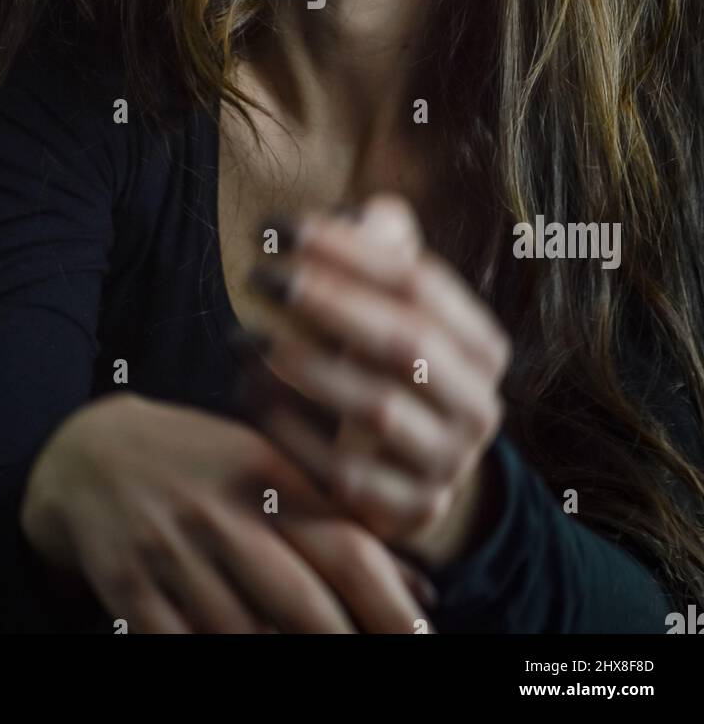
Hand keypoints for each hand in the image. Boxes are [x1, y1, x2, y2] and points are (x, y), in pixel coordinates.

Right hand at [20, 391, 431, 631]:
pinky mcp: (128, 587)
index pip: (344, 544)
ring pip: (243, 635)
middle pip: (301, 602)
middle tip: (375, 663)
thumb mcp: (267, 467)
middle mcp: (221, 511)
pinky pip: (179, 646)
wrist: (88, 452)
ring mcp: (171, 551)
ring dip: (280, 658)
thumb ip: (335, 521)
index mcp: (266, 473)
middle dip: (343, 645)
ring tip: (309, 662)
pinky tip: (237, 653)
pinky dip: (210, 656)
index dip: (391, 602)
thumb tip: (419, 590)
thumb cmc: (198, 464)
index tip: (423, 640)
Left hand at [245, 194, 511, 566]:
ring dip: (302, 367)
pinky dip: (292, 431)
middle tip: (261, 275)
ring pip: (375, 408)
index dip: (348, 247)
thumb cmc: (387, 362)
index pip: (417, 281)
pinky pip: (344, 472)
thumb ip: (384, 249)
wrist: (409, 472)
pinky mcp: (406, 512)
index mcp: (482, 346)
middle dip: (326, 302)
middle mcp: (478, 406)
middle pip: (403, 342)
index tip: (279, 226)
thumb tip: (364, 214)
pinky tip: (249, 392)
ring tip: (242, 336)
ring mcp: (446, 464)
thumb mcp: (395, 306)